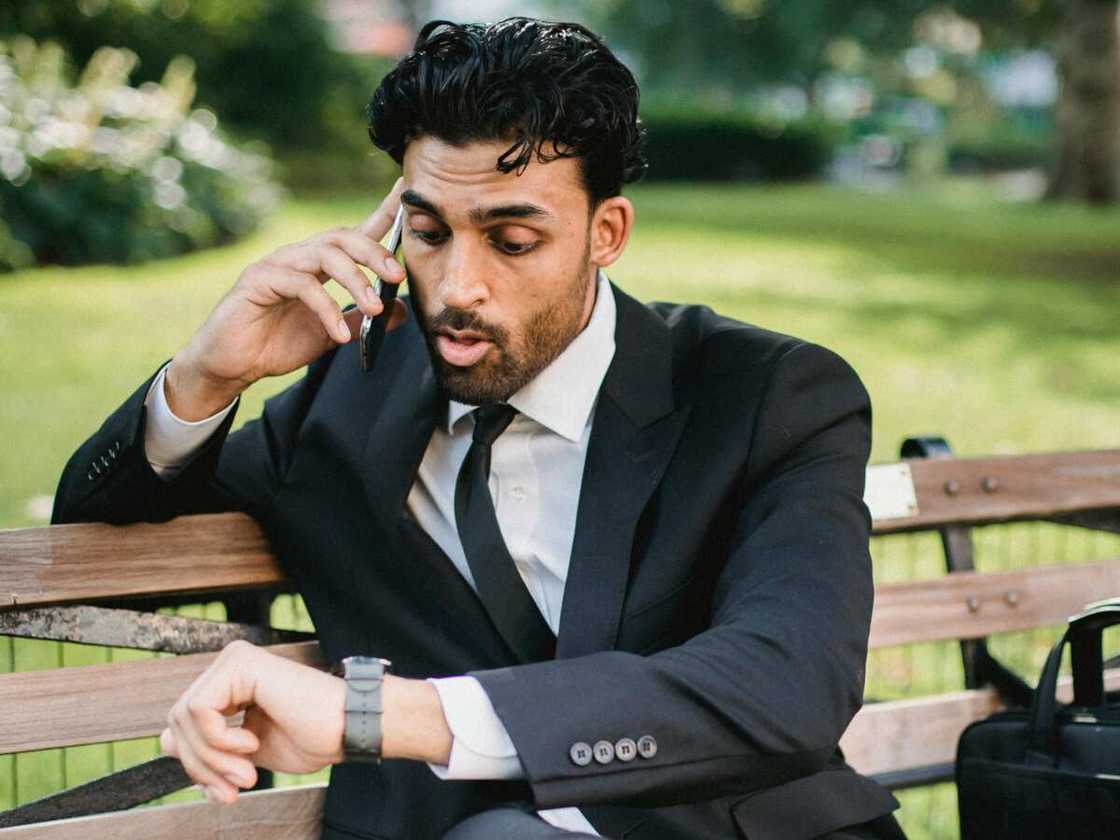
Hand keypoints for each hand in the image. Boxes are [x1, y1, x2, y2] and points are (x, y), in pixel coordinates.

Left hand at [159, 640, 345, 803]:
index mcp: (231, 683)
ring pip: (184, 718)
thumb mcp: (246, 752)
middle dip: (201, 765)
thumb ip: (210, 745)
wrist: (349, 727)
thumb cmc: (312, 737)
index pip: (183, 725)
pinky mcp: (240, 663)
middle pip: (177, 723)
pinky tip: (251, 744)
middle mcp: (229, 665)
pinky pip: (200, 710)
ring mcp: (234, 661)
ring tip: (247, 772)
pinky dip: (219, 739)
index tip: (225, 792)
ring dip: (212, 758)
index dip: (197, 765)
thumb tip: (164, 741)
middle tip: (235, 788)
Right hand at [166, 178, 409, 418]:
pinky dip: (326, 309)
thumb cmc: (276, 343)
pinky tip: (340, 334)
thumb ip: (363, 319)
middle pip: (342, 237)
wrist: (232, 366)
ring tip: (373, 308)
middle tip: (397, 275)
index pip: (354, 233)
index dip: (382, 214)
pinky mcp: (257, 280)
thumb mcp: (331, 333)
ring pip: (324, 255)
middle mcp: (298, 257)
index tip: (406, 193)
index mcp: (317, 265)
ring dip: (355, 280)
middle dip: (374, 252)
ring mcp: (277, 265)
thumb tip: (401, 309)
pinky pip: (301, 285)